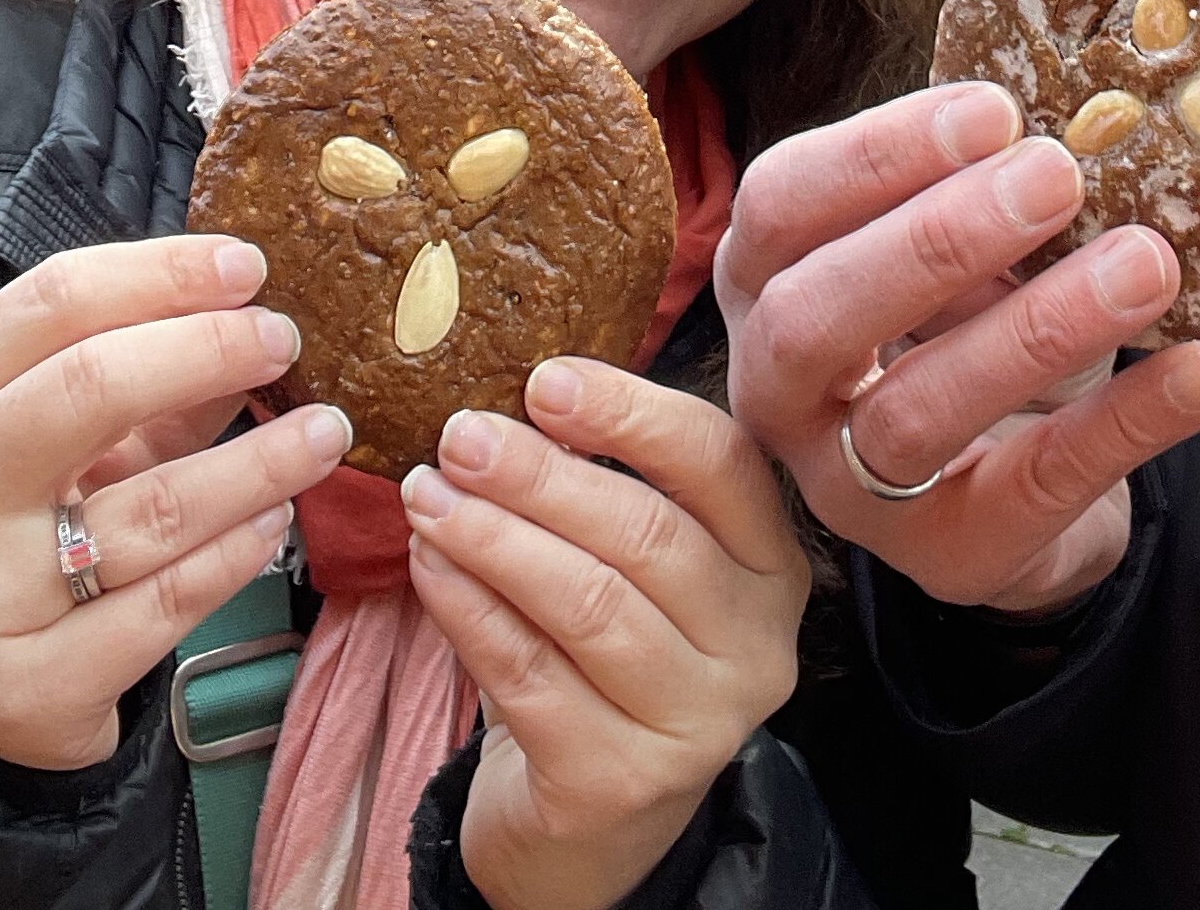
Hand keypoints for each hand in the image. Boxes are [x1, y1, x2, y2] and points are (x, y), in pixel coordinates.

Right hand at [0, 234, 353, 768]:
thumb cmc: (32, 523)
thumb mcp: (71, 438)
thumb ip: (151, 380)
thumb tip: (256, 316)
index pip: (51, 303)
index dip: (158, 272)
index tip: (247, 265)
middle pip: (89, 388)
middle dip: (207, 350)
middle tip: (284, 340)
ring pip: (147, 509)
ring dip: (255, 463)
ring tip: (321, 435)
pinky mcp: (25, 689)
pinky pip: (159, 608)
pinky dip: (232, 558)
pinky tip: (273, 524)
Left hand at [401, 362, 809, 909]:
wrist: (587, 819)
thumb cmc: (604, 654)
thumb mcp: (632, 560)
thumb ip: (605, 479)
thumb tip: (512, 398)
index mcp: (771, 565)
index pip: (720, 464)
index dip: (631, 413)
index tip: (544, 381)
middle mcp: (756, 646)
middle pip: (647, 534)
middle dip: (541, 475)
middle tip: (461, 435)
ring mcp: (696, 724)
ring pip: (588, 604)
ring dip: (495, 538)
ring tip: (427, 495)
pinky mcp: (620, 782)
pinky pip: (531, 675)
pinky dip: (469, 610)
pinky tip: (430, 565)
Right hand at [720, 83, 1199, 614]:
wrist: (1011, 479)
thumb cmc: (961, 318)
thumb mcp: (949, 244)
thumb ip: (975, 186)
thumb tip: (1069, 116)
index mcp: (765, 278)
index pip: (783, 204)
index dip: (878, 154)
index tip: (995, 110)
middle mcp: (779, 387)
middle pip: (819, 315)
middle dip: (937, 239)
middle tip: (1056, 175)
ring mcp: (849, 488)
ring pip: (916, 414)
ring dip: (1036, 330)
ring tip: (1146, 264)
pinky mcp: (946, 556)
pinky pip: (1035, 488)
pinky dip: (1127, 423)